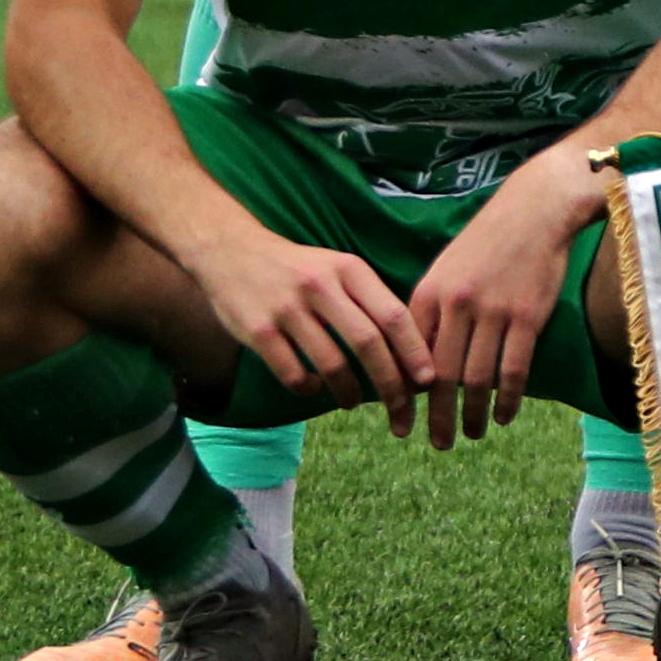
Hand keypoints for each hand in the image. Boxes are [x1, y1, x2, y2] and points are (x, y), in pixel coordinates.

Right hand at [191, 224, 426, 421]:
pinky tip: (313, 388)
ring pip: (332, 363)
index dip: (415, 352)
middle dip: (390, 383)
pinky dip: (308, 388)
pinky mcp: (258, 330)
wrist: (231, 251)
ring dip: (349, 392)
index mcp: (350, 270)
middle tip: (401, 410)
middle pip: (368, 343)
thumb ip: (370, 300)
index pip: (394, 315)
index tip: (429, 381)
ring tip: (353, 401)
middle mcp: (322, 287)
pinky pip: (292, 372)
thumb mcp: (339, 268)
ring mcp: (288, 309)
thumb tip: (410, 349)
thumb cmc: (299, 268)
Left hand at [397, 153, 592, 444]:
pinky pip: (513, 369)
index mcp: (428, 295)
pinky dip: (507, 399)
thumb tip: (416, 361)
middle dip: (438, 416)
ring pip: (477, 379)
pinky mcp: (528, 316)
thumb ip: (430, 313)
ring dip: (473, 414)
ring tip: (472, 434)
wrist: (535, 210)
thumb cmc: (487, 241)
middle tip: (437, 443)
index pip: (410, 358)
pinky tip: (504, 416)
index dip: (406, 397)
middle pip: (442, 376)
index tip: (403, 423)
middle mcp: (456, 306)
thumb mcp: (445, 270)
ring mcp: (494, 312)